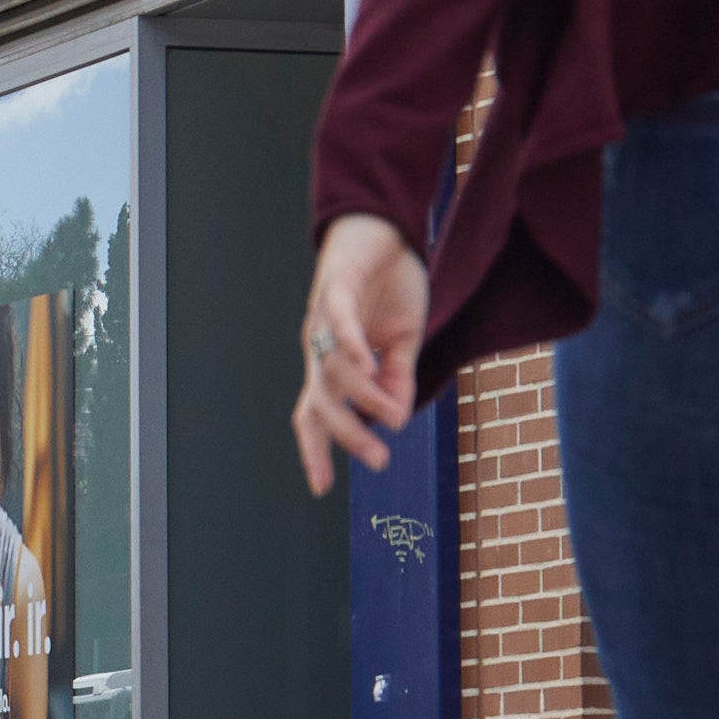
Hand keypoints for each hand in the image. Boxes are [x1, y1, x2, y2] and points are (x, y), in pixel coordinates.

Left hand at [294, 214, 426, 491]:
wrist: (386, 229)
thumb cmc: (389, 286)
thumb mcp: (404, 340)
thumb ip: (397, 377)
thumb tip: (395, 418)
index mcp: (334, 364)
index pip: (314, 413)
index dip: (314, 449)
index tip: (321, 489)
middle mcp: (321, 347)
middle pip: (320, 401)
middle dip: (346, 434)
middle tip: (378, 459)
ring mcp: (324, 319)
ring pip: (335, 369)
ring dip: (365, 396)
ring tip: (394, 415)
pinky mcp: (334, 288)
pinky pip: (337, 322)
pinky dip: (350, 346)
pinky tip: (366, 365)